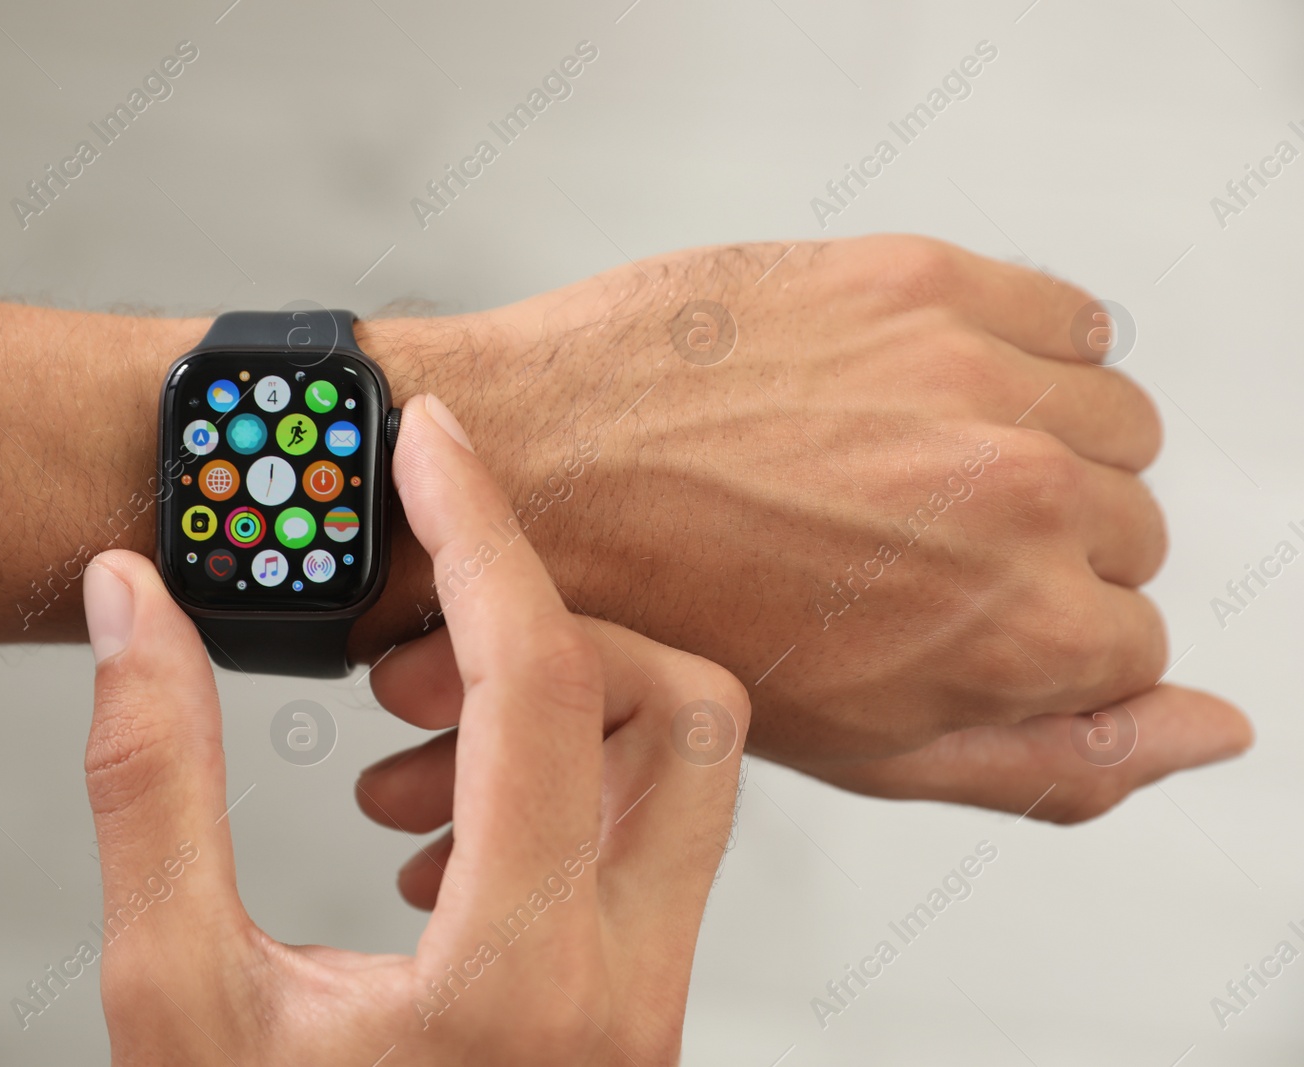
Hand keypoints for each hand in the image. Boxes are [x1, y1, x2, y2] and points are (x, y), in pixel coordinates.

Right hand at [79, 395, 746, 1064]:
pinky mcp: (634, 1004)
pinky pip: (651, 843)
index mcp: (518, 986)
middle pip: (680, 711)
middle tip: (409, 659)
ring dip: (556, 716)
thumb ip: (152, 787)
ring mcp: (648, 1002)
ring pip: (682, 775)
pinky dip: (561, 790)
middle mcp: (625, 990)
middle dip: (554, 631)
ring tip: (403, 764)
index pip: (543, 685)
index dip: (480, 534)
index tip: (431, 445)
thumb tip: (138, 607)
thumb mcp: (175, 1003)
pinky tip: (438, 839)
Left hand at [353, 235, 1249, 818]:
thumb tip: (1218, 731)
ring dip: (1042, 448)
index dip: (1043, 639)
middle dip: (1041, 550)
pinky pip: (1066, 319)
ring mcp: (971, 377)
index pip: (1136, 643)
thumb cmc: (675, 618)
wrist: (539, 473)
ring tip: (919, 468)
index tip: (959, 616)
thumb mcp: (861, 746)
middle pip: (1131, 529)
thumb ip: (1051, 756)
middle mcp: (1014, 499)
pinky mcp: (921, 281)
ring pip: (1113, 422)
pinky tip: (930, 390)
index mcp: (1014, 631)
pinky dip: (1026, 356)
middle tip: (916, 545)